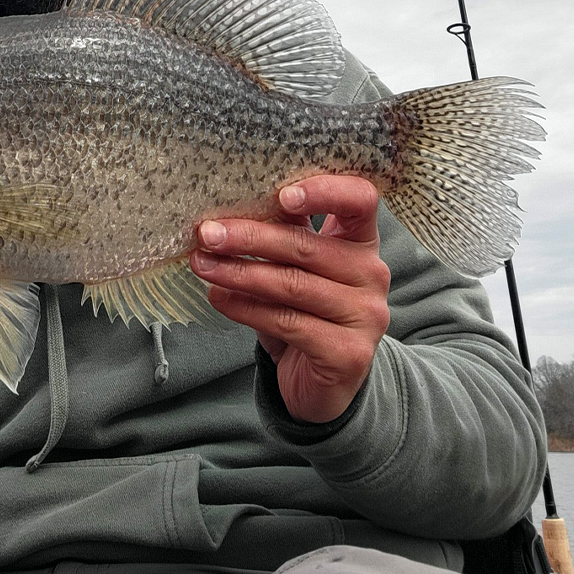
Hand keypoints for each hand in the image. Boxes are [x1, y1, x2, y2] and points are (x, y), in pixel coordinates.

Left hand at [190, 175, 390, 423]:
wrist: (322, 382)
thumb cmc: (303, 310)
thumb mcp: (294, 267)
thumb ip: (280, 234)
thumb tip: (227, 210)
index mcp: (361, 241)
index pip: (360, 200)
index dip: (326, 191)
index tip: (282, 196)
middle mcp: (371, 274)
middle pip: (307, 246)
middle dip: (249, 237)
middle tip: (207, 233)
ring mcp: (365, 315)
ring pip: (292, 284)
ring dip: (239, 272)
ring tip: (202, 264)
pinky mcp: (348, 352)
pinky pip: (287, 322)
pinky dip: (246, 308)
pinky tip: (219, 298)